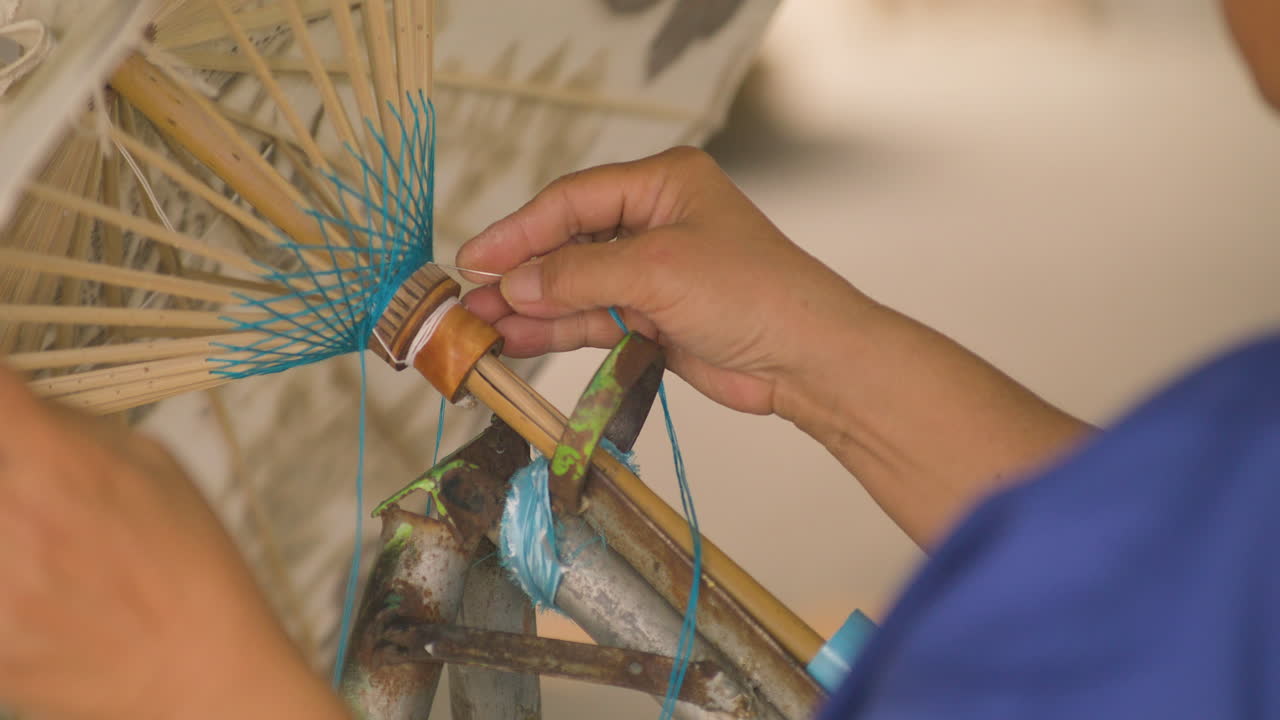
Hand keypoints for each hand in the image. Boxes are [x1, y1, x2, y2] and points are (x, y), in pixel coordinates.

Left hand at [0, 368, 345, 719]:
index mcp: (58, 466)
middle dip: (5, 476)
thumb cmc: (189, 566)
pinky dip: (4, 585)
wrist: (200, 670)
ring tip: (43, 549)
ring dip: (5, 530)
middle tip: (30, 496)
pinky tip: (41, 593)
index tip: (4, 407)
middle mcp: (11, 522)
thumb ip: (67, 425)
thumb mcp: (154, 465)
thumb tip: (12, 398)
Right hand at [460, 147, 1088, 546]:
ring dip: (531, 307)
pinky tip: (519, 340)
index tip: (475, 259)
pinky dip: (558, 330)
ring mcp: (654, 272)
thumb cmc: (751, 293)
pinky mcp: (655, 318)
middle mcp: (655, 221)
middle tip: (469, 301)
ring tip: (481, 329)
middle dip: (520, 273)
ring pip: (576, 286)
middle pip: (569, 243)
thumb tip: (514, 284)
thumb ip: (579, 276)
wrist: (807, 358)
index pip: (573, 200)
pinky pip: (593, 319)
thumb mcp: (658, 272)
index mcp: (663, 183)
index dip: (519, 230)